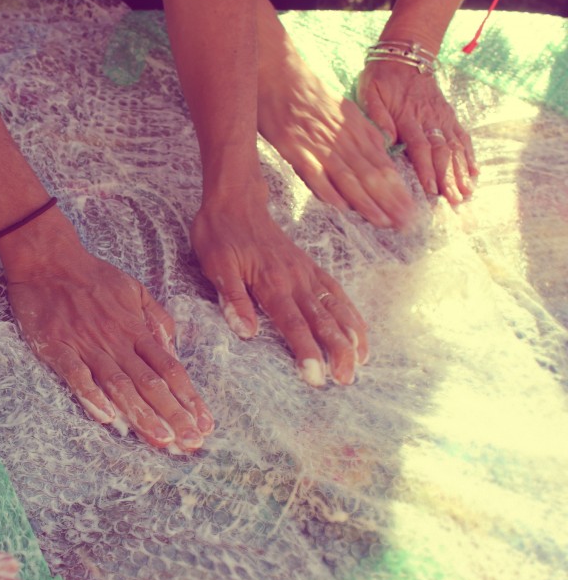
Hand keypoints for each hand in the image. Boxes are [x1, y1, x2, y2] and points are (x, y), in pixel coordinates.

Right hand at [5, 244, 214, 452]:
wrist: (49, 259)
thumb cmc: (92, 276)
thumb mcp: (135, 290)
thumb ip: (156, 318)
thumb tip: (173, 347)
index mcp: (136, 329)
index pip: (170, 369)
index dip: (188, 398)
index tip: (204, 424)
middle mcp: (117, 341)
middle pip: (150, 383)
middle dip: (173, 415)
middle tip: (191, 443)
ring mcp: (87, 344)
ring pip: (119, 384)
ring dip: (141, 414)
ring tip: (160, 440)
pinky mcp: (57, 346)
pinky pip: (76, 374)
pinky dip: (91, 395)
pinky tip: (106, 418)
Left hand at [191, 189, 368, 386]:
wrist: (235, 199)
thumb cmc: (220, 234)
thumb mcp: (216, 265)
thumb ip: (232, 298)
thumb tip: (246, 331)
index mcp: (272, 283)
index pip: (294, 325)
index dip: (307, 353)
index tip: (317, 379)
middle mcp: (295, 279)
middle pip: (323, 321)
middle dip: (338, 352)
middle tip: (346, 380)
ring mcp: (306, 272)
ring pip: (336, 307)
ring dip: (350, 336)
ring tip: (362, 362)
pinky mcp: (308, 266)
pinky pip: (336, 291)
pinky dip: (350, 312)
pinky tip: (357, 330)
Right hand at [258, 59, 415, 228]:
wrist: (276, 70)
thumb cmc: (304, 92)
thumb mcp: (340, 109)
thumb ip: (357, 133)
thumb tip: (377, 155)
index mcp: (355, 128)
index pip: (383, 164)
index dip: (398, 189)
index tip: (410, 210)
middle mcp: (342, 137)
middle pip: (371, 174)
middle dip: (391, 201)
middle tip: (405, 224)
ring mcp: (318, 143)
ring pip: (349, 176)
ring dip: (367, 201)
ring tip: (383, 221)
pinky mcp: (294, 146)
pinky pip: (314, 172)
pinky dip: (328, 190)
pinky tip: (341, 207)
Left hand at [357, 60, 477, 205]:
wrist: (404, 54)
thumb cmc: (381, 77)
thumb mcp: (370, 92)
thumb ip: (378, 117)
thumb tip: (387, 140)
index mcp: (408, 117)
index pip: (420, 147)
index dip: (426, 169)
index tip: (432, 190)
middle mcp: (429, 119)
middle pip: (442, 152)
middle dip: (449, 178)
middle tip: (455, 201)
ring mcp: (442, 117)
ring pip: (455, 147)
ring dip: (462, 172)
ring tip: (467, 193)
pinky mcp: (449, 115)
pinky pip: (462, 136)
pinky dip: (469, 155)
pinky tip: (475, 172)